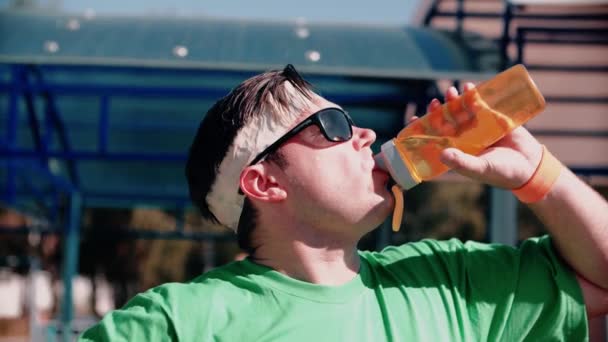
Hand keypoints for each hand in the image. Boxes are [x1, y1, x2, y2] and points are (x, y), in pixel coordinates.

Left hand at [421, 83, 543, 188]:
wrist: (530, 166)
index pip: (435, 138)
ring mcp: (478, 128)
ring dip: (455, 100)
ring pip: (462, 111)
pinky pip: (481, 105)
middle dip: (439, 111)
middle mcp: (464, 139)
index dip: (423, 129)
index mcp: (457, 151)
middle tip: (435, 101)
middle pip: (447, 121)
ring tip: (452, 91)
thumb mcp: (479, 168)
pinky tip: (469, 87)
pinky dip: (474, 95)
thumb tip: (441, 154)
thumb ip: (461, 162)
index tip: (414, 118)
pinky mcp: (493, 119)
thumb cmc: (501, 172)